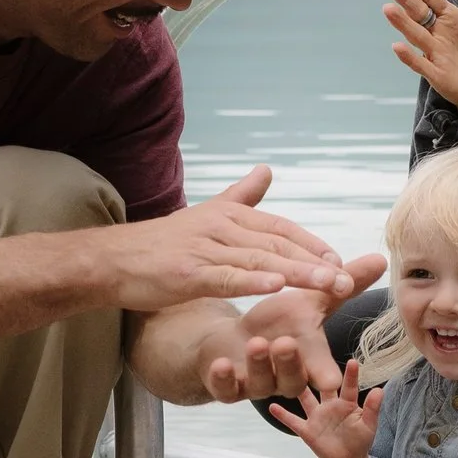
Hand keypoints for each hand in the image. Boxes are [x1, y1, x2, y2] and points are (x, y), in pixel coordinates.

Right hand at [99, 168, 350, 314]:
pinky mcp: (188, 272)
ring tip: (326, 284)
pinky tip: (277, 288)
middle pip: (277, 243)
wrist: (113, 259)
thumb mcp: (206, 213)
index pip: (280, 228)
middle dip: (314, 261)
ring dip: (296, 273)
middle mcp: (222, 227)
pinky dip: (253, 282)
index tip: (339, 261)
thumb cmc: (161, 242)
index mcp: (229, 215)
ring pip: (259, 261)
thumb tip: (266, 169)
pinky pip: (227, 277)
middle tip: (345, 279)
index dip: (311, 244)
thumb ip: (241, 195)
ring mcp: (205, 249)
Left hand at [196, 250, 385, 403]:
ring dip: (259, 364)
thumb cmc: (277, 322)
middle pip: (292, 379)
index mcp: (307, 359)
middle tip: (285, 342)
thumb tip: (381, 259)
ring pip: (260, 382)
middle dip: (289, 363)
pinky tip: (221, 364)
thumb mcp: (310, 301)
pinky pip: (225, 388)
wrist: (231, 339)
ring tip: (256, 342)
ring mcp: (254, 383)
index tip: (333, 382)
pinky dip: (223, 378)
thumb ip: (341, 286)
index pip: (323, 372)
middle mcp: (283, 377)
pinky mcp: (226, 386)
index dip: (328, 378)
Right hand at [267, 358, 383, 457]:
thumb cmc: (359, 439)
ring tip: (285, 371)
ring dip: (296, 388)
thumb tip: (380, 390)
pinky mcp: (307, 429)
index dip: (350, 375)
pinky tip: (271, 406)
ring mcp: (316, 416)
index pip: (348, 386)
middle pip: (322, 386)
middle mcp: (329, 404)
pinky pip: (293, 421)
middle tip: (309, 353)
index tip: (352, 361)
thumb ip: (373, 409)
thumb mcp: (369, 426)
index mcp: (346, 403)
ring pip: (304, 398)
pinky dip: (282, 414)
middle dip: (316, 371)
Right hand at [384, 0, 457, 111]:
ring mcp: (436, 53)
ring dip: (403, 23)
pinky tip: (397, 47)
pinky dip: (409, 57)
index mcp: (449, 17)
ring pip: (416, 36)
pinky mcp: (438, 74)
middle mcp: (438, 33)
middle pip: (419, 14)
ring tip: (388, 9)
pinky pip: (422, 65)